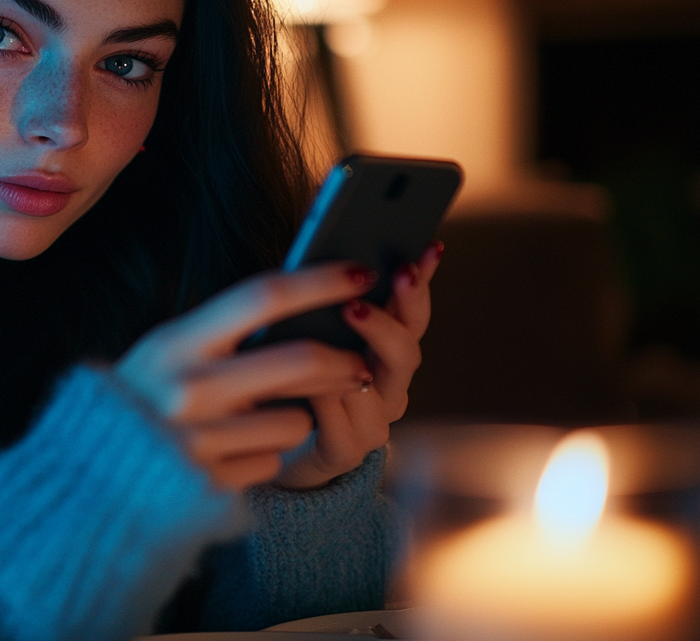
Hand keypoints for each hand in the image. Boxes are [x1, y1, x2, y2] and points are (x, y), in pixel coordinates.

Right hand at [114, 263, 375, 489]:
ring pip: (296, 420)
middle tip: (360, 364)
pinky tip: (228, 455)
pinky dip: (261, 457)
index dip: (320, 281)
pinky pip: (271, 462)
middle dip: (343, 361)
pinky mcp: (211, 485)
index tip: (361, 272)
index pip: (262, 297)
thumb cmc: (142, 398)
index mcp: (176, 342)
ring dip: (293, 419)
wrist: (91, 475)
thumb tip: (307, 307)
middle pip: (299, 360)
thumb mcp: (166, 350)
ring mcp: (200, 440)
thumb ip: (222, 330)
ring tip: (256, 422)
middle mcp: (188, 388)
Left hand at [273, 242, 442, 489]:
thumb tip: (331, 246)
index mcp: (386, 353)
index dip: (422, 282)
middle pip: (406, 351)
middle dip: (393, 316)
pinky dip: (329, 403)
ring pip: (375, 388)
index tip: (426, 248)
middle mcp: (389, 387)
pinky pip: (342, 427)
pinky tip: (315, 384)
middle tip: (369, 289)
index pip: (413, 313)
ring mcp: (372, 423)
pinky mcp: (344, 452)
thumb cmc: (292, 377)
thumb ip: (326, 300)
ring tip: (347, 317)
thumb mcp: (309, 332)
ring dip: (360, 353)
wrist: (273, 445)